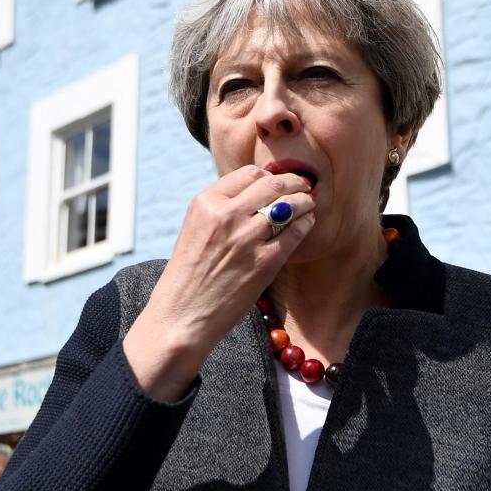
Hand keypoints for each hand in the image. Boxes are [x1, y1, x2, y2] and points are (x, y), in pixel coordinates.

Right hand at [123, 165, 315, 400]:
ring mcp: (247, 238)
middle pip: (273, 184)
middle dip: (293, 182)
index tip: (279, 181)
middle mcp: (226, 215)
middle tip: (303, 187)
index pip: (249, 174)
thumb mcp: (195, 230)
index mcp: (206, 203)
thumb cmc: (188, 278)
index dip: (270, 175)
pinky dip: (305, 225)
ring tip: (308, 204)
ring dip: (304, 202)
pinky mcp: (264, 262)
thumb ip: (220, 211)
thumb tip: (254, 197)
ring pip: (289, 206)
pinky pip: (295, 233)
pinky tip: (306, 224)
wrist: (182, 316)